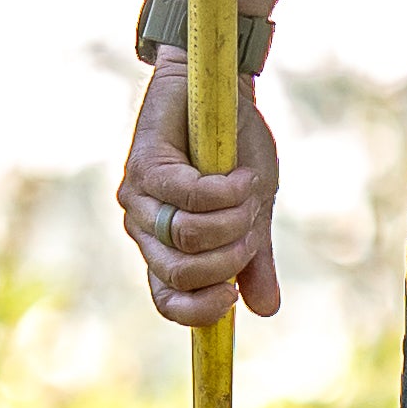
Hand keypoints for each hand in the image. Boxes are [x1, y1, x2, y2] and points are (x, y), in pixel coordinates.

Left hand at [117, 52, 282, 327]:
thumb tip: (266, 310)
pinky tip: (241, 176)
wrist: (224, 96)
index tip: (232, 295)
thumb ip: (253, 261)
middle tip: (250, 223)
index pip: (168, 301)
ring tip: (246, 191)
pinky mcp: (145, 166)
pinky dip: (227, 191)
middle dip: (230, 255)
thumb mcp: (252, 215)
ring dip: (233, 219)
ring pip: (189, 237)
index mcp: (167, 251)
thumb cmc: (235, 154)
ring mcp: (140, 198)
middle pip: (183, 272)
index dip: (198, 310)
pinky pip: (191, 197)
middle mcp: (145, 230)